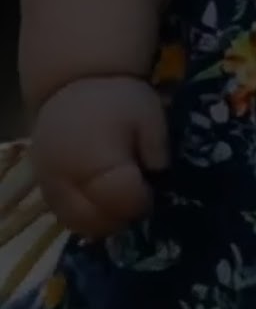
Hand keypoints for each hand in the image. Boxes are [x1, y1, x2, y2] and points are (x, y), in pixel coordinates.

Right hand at [29, 76, 168, 238]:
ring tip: (122, 200)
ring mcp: (50, 186)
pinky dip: (88, 215)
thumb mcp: (151, 118)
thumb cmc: (119, 100)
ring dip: (106, 220)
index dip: (144, 202)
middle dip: (125, 216)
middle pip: (100, 222)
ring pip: (80, 224)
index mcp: (98, 162)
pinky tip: (103, 200)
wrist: (75, 84)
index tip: (154, 190)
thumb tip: (159, 181)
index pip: (125, 202)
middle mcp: (67, 180)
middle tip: (139, 199)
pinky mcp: (42, 188)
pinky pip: (66, 216)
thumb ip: (158, 152)